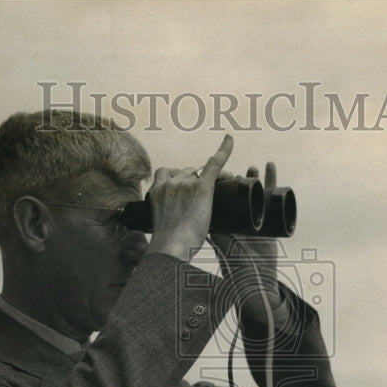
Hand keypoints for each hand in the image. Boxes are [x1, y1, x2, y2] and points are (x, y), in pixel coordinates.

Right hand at [145, 135, 232, 261]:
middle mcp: (169, 183)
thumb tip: (180, 219)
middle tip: (209, 191)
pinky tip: (230, 139)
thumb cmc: (167, 243)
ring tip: (220, 187)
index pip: (166, 173)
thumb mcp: (160, 224)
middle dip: (197, 179)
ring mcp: (185, 184)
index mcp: (156, 191)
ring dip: (209, 178)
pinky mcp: (201, 189)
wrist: (171, 248)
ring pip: (200, 173)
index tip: (184, 179)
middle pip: (187, 172)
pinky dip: (224, 150)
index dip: (179, 175)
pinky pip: (214, 164)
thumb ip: (167, 214)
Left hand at [209, 161, 283, 317]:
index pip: (220, 200)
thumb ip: (220, 239)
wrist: (258, 281)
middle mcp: (238, 219)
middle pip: (237, 193)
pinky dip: (271, 181)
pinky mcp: (270, 218)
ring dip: (252, 177)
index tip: (218, 177)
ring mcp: (254, 217)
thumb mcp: (226, 251)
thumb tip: (210, 224)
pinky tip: (269, 168)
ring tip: (251, 168)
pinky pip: (270, 195)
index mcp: (224, 223)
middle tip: (237, 173)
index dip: (220, 188)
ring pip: (253, 191)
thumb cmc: (239, 269)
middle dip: (237, 180)